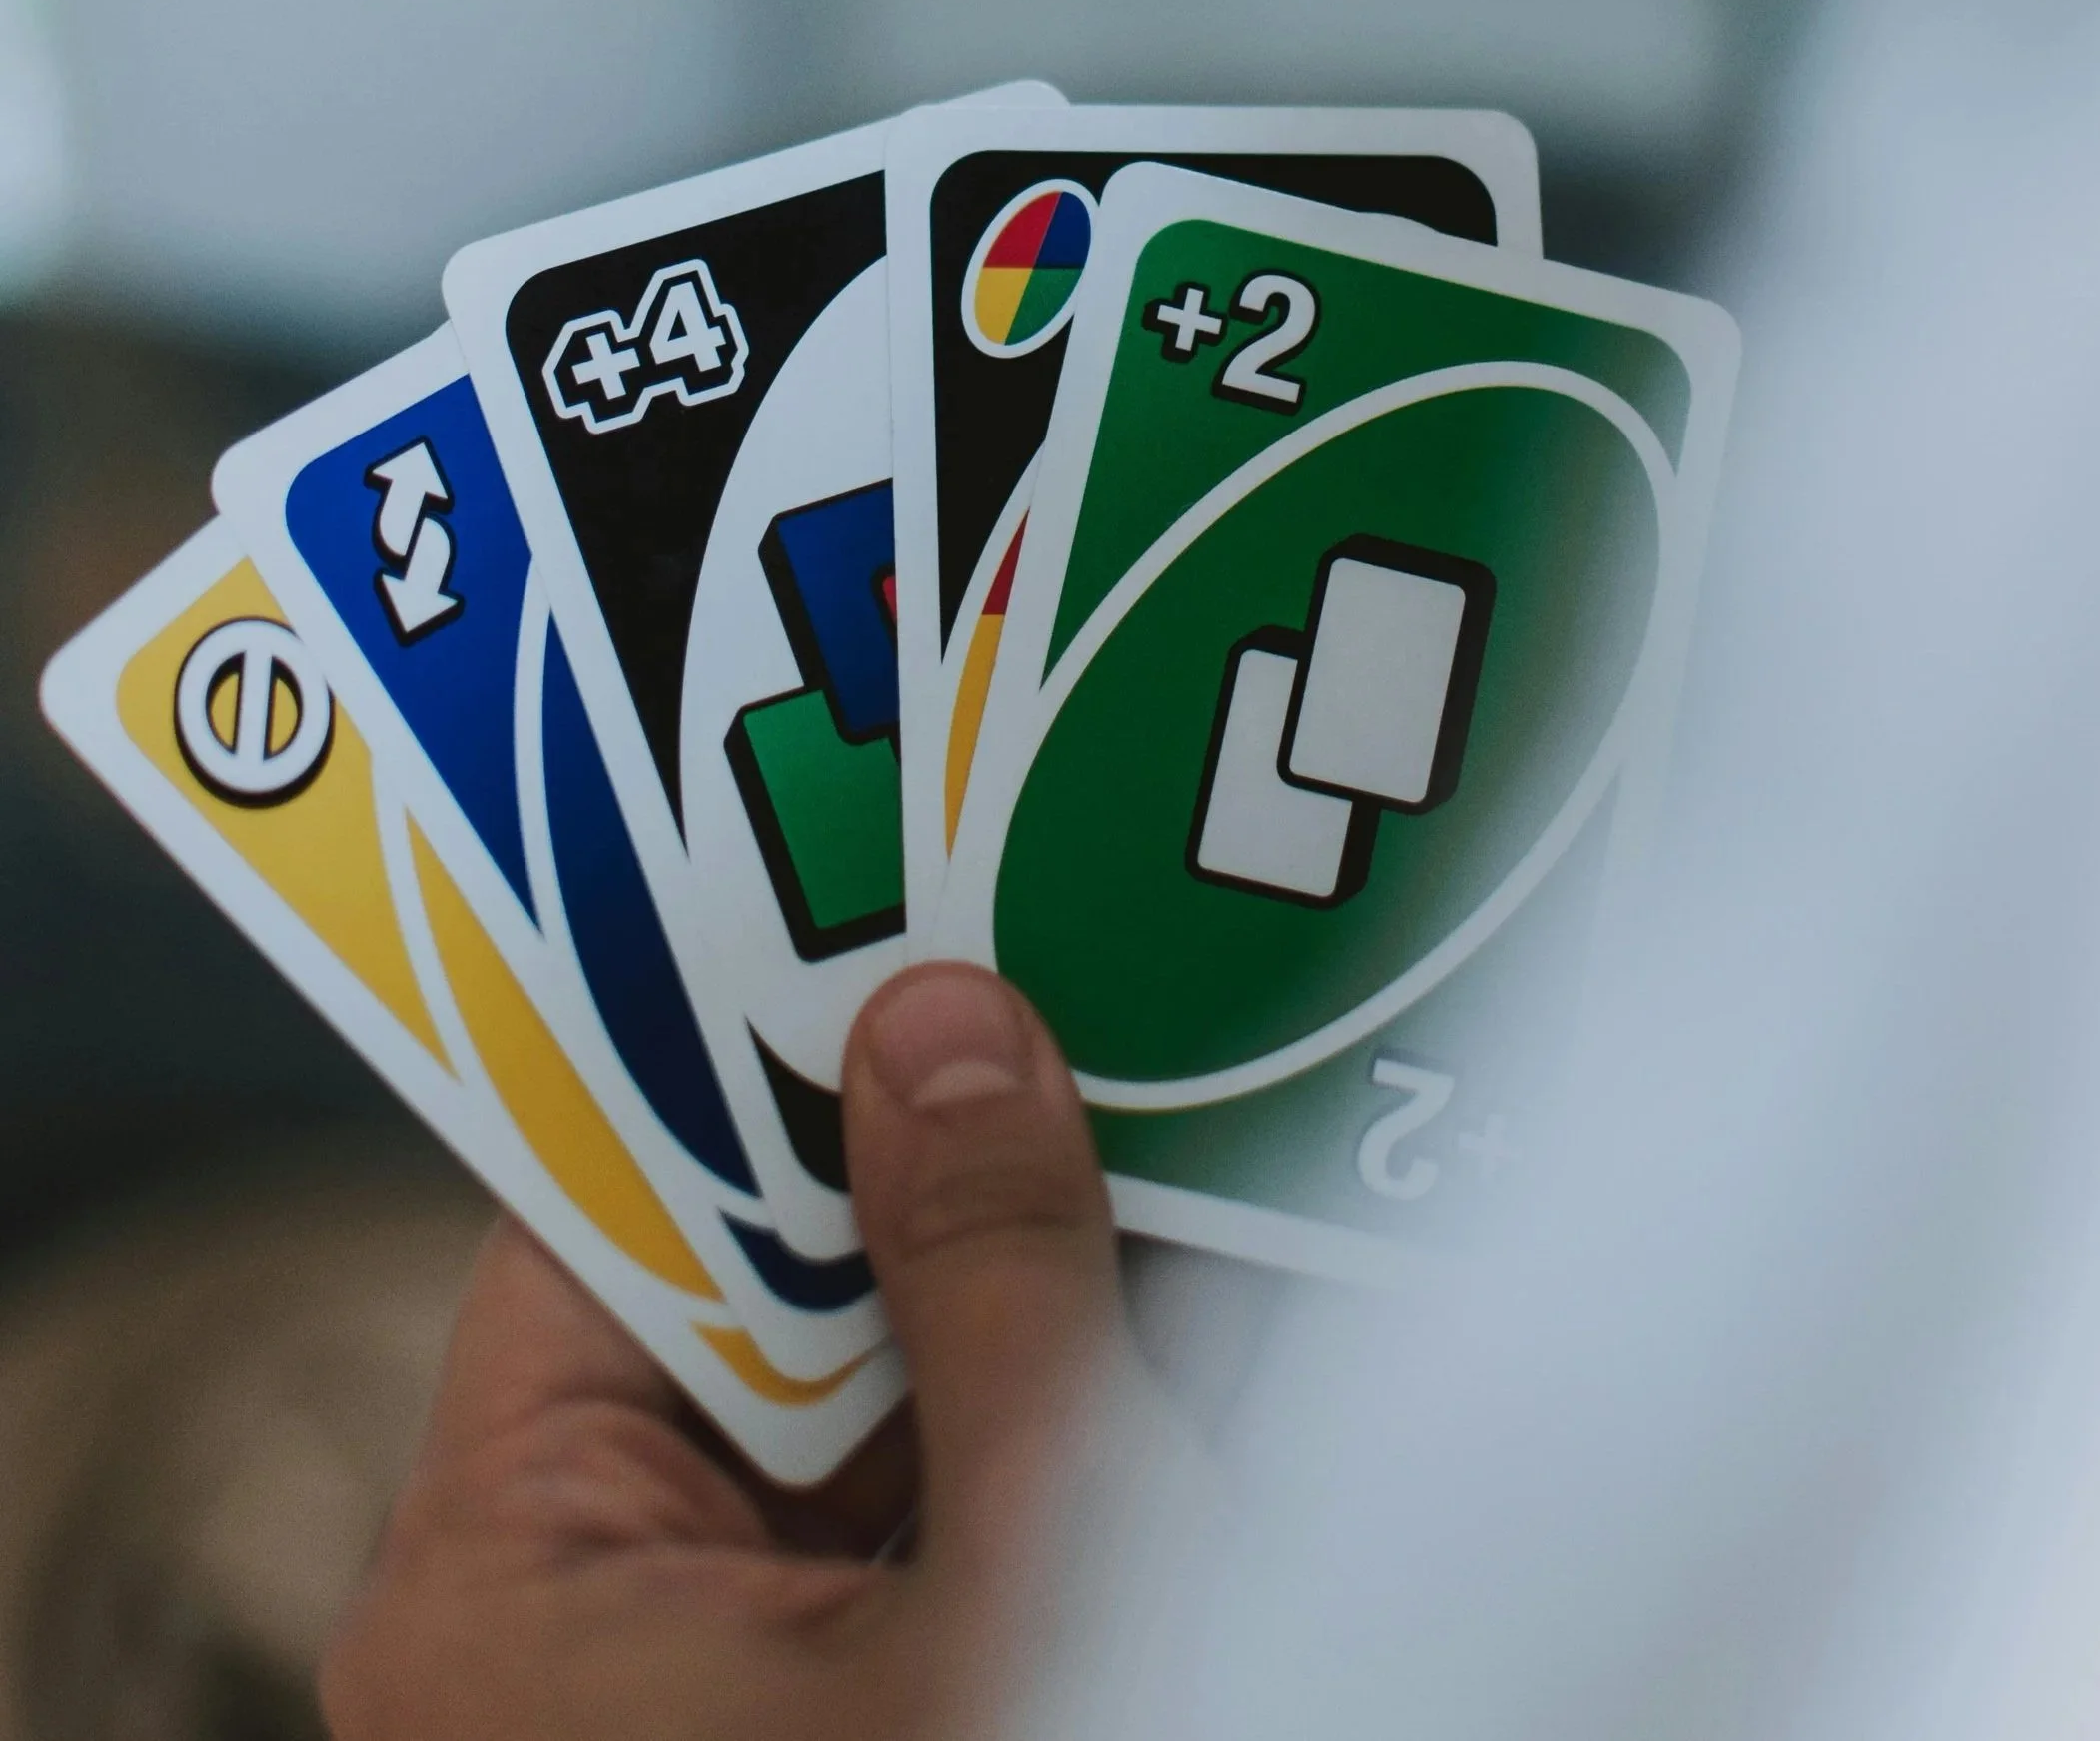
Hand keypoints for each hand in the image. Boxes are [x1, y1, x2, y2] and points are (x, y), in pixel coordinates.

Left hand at [321, 963, 1125, 1740]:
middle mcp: (548, 1614)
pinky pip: (884, 1477)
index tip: (858, 907)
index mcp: (499, 1589)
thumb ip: (996, 1292)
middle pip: (739, 1285)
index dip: (741, 1047)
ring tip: (1120, 1169)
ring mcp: (673, 1658)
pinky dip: (1001, 1408)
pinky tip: (1130, 1317)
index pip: (603, 1209)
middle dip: (909, 1171)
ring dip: (982, 1291)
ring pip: (836, 1382)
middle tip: (1047, 1026)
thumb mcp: (1028, 1573)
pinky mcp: (788, 1686)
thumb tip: (954, 1036)